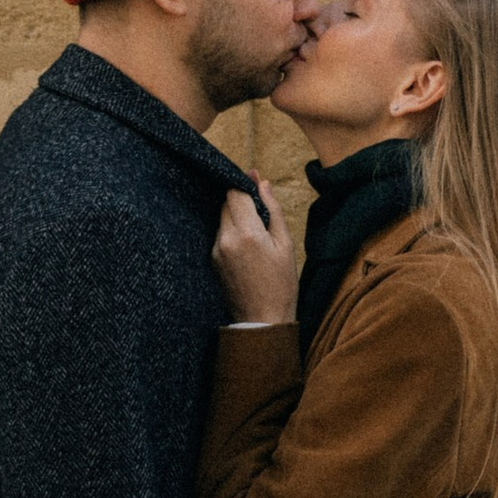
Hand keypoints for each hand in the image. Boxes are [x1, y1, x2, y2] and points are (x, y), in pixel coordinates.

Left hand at [213, 180, 296, 324]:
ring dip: (236, 216)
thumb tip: (262, 183)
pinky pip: (220, 234)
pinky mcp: (213, 260)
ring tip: (256, 230)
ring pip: (222, 219)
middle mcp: (225, 238)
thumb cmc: (281, 284)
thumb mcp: (285, 244)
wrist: (263, 320)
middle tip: (259, 206)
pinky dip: (232, 231)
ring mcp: (216, 250)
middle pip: (226, 204)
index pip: (235, 193)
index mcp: (246, 233)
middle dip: (240, 199)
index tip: (252, 177)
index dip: (243, 182)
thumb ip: (273, 210)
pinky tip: (248, 245)